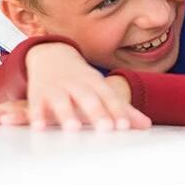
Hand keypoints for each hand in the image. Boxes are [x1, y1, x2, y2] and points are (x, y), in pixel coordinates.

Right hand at [0, 43, 149, 130]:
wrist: (51, 56)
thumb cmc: (82, 80)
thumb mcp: (102, 90)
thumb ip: (122, 109)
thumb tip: (147, 125)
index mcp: (95, 83)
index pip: (109, 97)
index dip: (118, 111)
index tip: (125, 126)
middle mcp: (77, 84)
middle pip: (88, 98)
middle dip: (97, 112)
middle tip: (106, 128)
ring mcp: (57, 88)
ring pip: (62, 101)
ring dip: (67, 114)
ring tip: (74, 129)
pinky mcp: (38, 94)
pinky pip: (37, 105)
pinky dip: (37, 115)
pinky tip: (40, 128)